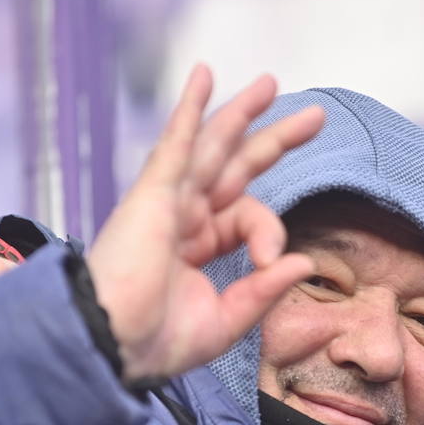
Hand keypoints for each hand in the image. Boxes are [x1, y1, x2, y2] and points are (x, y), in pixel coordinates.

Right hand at [86, 66, 323, 382]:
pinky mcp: (151, 195)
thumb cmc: (153, 343)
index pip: (247, 217)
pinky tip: (204, 77)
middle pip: (235, 166)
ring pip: (211, 147)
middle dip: (272, 139)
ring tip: (270, 83)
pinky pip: (176, 144)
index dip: (269, 232)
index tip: (268, 262)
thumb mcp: (225, 320)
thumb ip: (263, 291)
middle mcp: (181, 218)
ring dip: (240, 113)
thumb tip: (303, 261)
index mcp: (195, 245)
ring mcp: (165, 203)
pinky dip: (189, 111)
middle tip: (314, 118)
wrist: (109, 347)